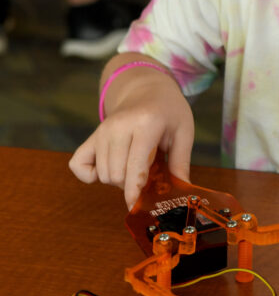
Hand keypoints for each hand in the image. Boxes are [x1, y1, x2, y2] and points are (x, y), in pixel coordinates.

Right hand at [69, 67, 194, 208]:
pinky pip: (78, 165)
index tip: (138, 207)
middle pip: (116, 175)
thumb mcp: (183, 131)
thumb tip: (181, 191)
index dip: (135, 191)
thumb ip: (181, 162)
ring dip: (118, 180)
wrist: (147, 89)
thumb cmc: (169, 111)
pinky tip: (107, 171)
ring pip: (103, 174)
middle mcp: (118, 127)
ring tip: (135, 166)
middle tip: (149, 174)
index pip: (135, 167)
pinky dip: (90, 175)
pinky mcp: (92, 135)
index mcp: (145, 124)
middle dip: (132, 184)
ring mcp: (102, 130)